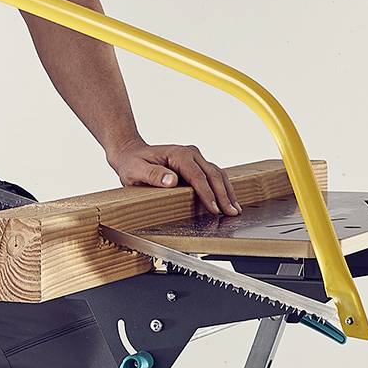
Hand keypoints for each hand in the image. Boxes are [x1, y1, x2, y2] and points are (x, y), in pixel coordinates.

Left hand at [108, 141, 237, 215]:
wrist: (131, 154)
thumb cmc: (132, 163)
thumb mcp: (136, 170)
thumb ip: (153, 175)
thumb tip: (172, 180)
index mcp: (179, 154)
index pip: (198, 176)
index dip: (207, 193)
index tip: (214, 208)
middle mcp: (191, 153)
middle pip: (213, 175)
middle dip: (223, 195)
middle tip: (231, 213)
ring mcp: (196, 158)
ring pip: (218, 174)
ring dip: (227, 192)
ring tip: (235, 209)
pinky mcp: (197, 165)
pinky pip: (214, 176)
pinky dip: (223, 188)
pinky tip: (228, 201)